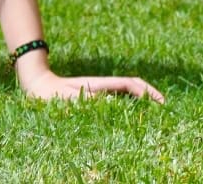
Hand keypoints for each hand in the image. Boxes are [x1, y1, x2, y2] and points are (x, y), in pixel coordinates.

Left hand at [20, 69, 164, 103]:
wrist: (36, 85)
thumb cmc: (50, 93)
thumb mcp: (67, 97)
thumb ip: (85, 100)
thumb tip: (107, 102)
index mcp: (99, 84)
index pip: (129, 84)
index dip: (147, 91)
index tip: (161, 102)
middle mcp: (102, 86)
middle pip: (133, 87)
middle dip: (150, 95)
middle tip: (166, 110)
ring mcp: (100, 91)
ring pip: (127, 94)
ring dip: (142, 101)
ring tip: (158, 116)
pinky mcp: (95, 98)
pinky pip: (117, 102)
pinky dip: (130, 107)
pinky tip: (136, 119)